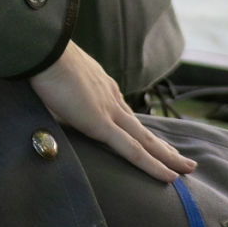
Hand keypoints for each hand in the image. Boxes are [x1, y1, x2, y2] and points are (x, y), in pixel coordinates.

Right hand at [29, 41, 196, 183]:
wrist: (43, 50)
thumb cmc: (41, 61)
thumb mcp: (54, 78)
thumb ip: (57, 92)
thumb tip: (48, 101)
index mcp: (100, 87)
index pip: (124, 113)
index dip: (138, 129)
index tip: (150, 139)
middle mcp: (111, 98)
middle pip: (141, 129)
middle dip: (163, 145)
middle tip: (182, 159)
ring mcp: (109, 112)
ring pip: (145, 141)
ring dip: (167, 156)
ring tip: (186, 169)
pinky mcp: (102, 125)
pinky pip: (133, 151)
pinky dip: (153, 165)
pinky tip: (169, 176)